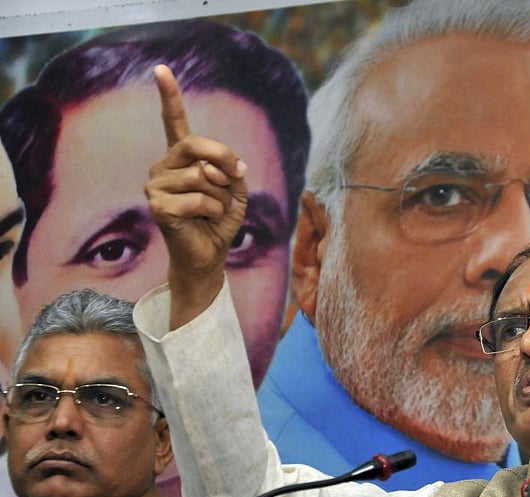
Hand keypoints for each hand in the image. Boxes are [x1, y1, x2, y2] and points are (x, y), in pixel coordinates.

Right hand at [145, 65, 247, 328]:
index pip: (174, 121)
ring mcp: (155, 185)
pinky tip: (201, 222)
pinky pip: (198, 199)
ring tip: (211, 212)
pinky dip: (211, 212)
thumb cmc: (220, 223)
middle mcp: (163, 166)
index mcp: (181, 158)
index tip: (161, 68)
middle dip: (225, 161)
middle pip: (197, 144)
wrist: (209, 257)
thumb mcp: (236, 189)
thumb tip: (222, 166)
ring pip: (203, 177)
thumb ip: (232, 169)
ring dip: (221, 197)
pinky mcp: (157, 206)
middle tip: (234, 179)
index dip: (169, 95)